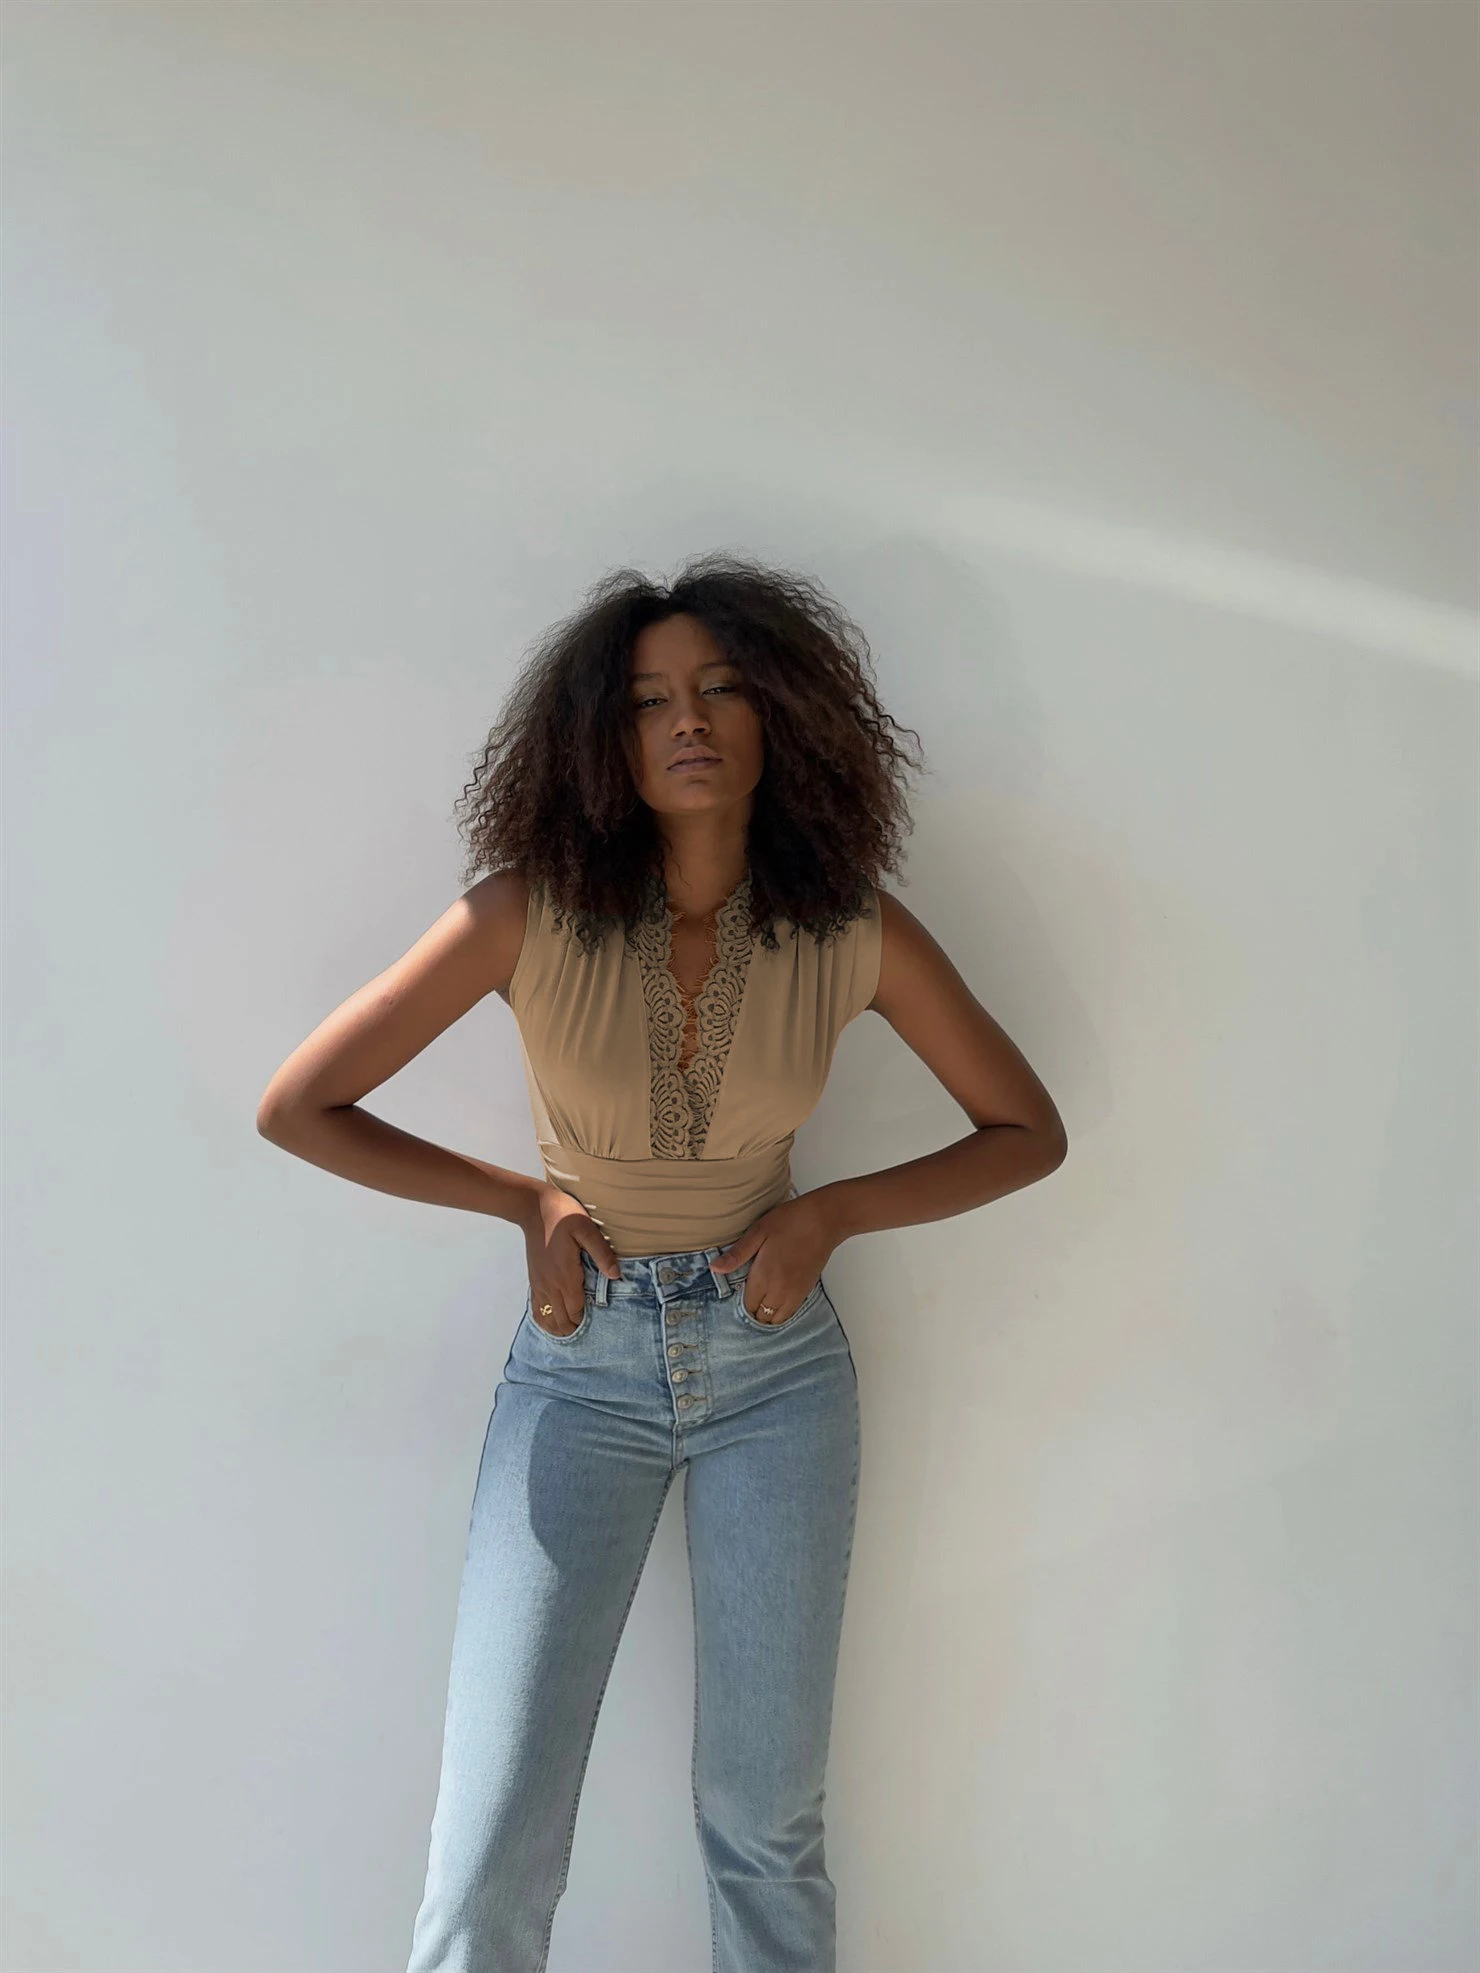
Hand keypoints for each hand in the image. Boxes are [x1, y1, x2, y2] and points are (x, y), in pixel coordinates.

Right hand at [521, 1183, 620, 1335]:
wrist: (534, 1208)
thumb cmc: (563, 1215)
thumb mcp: (587, 1229)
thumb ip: (602, 1253)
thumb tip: (616, 1275)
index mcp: (565, 1275)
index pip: (575, 1310)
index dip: (585, 1321)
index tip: (598, 1324)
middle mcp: (550, 1284)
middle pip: (561, 1319)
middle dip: (574, 1328)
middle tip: (590, 1329)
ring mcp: (539, 1283)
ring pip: (547, 1317)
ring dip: (559, 1327)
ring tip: (572, 1330)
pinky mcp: (534, 1279)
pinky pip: (536, 1308)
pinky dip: (545, 1319)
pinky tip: (553, 1322)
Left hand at [710, 1190, 837, 1324]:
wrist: (824, 1220)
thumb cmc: (791, 1221)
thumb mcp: (758, 1232)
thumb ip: (737, 1254)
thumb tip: (714, 1268)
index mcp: (764, 1277)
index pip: (747, 1306)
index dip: (741, 1300)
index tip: (739, 1289)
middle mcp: (780, 1291)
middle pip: (761, 1316)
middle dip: (753, 1310)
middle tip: (750, 1293)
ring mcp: (796, 1293)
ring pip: (777, 1319)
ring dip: (768, 1313)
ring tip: (763, 1297)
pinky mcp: (807, 1290)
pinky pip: (791, 1313)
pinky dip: (782, 1311)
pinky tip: (777, 1296)